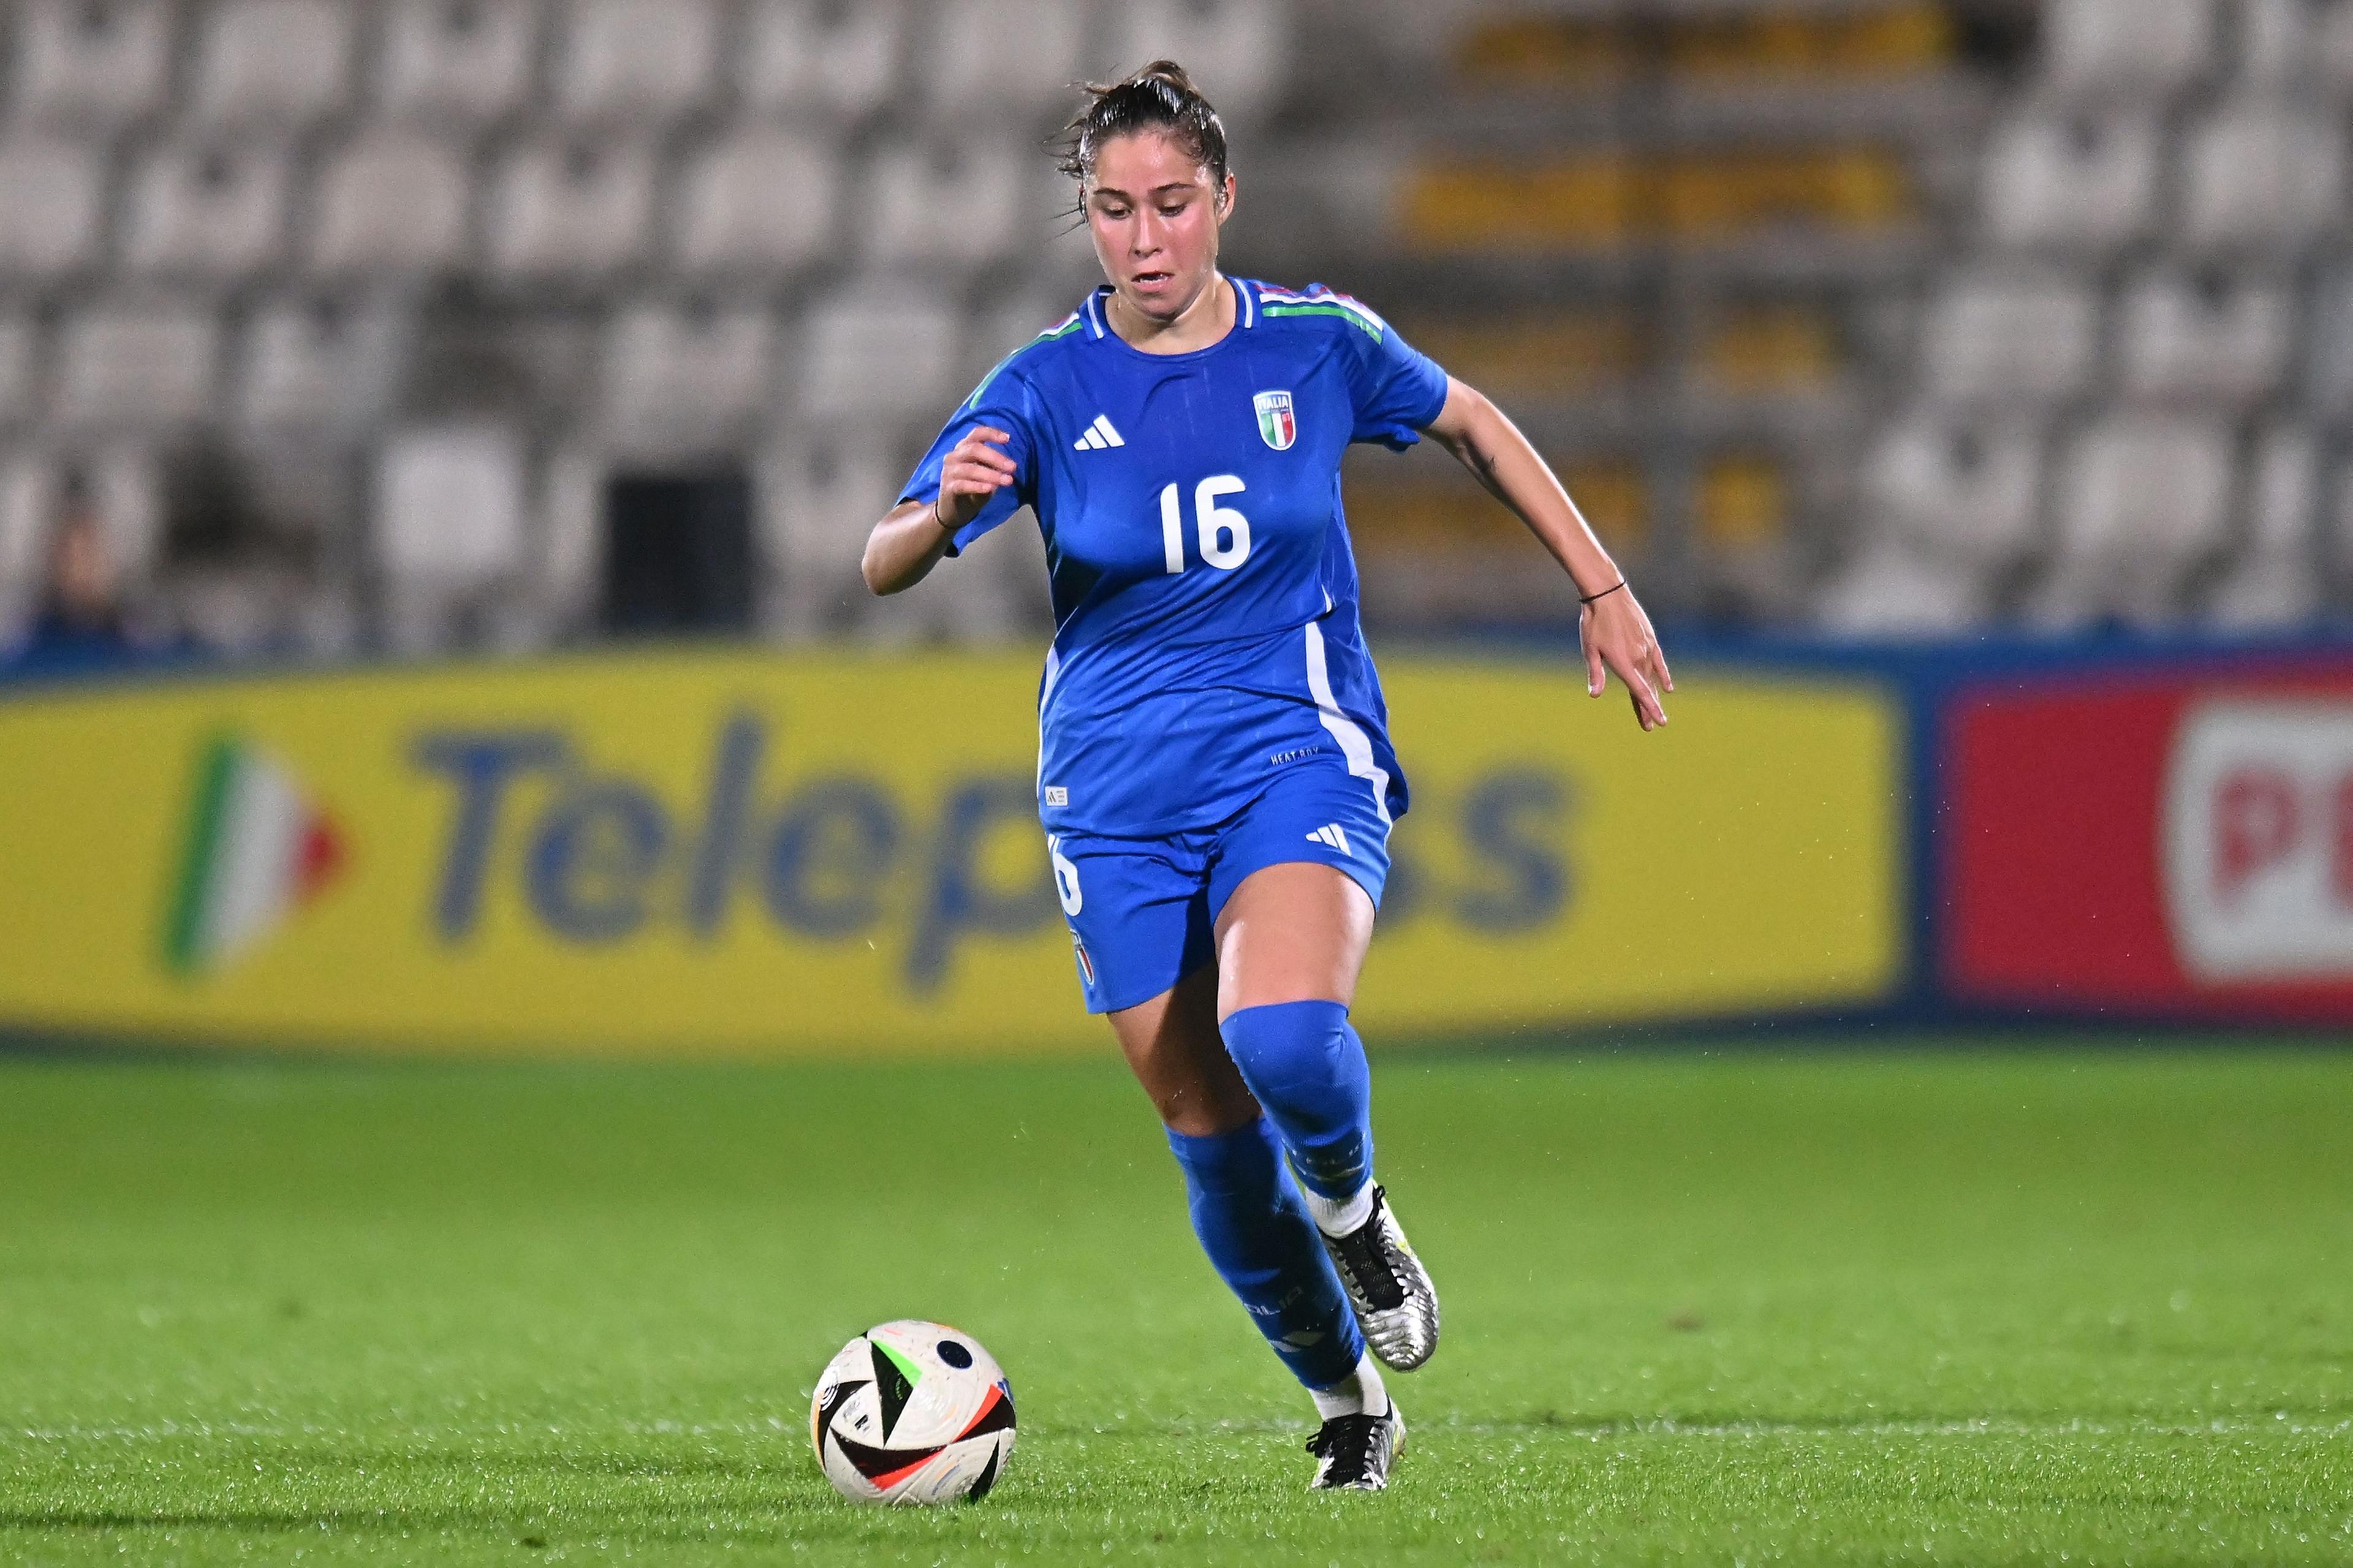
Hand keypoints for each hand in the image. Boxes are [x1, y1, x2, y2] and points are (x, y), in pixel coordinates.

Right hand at [934, 426, 1016, 531]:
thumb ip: (994, 467)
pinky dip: (977, 486)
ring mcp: (949, 472)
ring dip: (991, 474)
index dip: (991, 433)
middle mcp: (954, 456)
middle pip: (974, 449)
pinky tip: (989, 489)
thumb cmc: (972, 487)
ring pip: (970, 469)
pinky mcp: (947, 488)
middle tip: (1013, 467)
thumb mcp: (986, 474)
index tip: (1007, 438)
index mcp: (964, 448)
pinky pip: (962, 485)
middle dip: (995, 457)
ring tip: (1007, 481)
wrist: (953, 510)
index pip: (976, 433)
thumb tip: (1009, 465)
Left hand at [1580, 585, 1672, 731]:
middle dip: (1648, 708)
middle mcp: (1638, 657)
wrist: (1607, 594)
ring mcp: (1647, 647)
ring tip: (1656, 710)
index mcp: (1623, 662)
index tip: (1657, 723)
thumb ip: (1596, 672)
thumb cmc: (1593, 622)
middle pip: (1645, 688)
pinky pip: (1659, 661)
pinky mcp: (1650, 639)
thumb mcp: (1590, 649)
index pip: (1639, 691)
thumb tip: (1594, 694)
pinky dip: (1663, 674)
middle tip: (1651, 726)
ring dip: (1654, 694)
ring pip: (1652, 676)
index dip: (1648, 709)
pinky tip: (1668, 687)